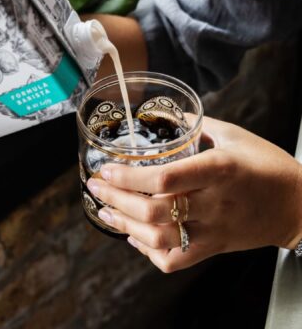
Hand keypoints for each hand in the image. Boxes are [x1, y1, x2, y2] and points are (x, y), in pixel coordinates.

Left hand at [87, 116, 301, 272]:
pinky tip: (136, 238)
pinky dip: (149, 252)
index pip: (164, 178)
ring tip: (106, 210)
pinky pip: (175, 260)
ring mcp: (213, 231)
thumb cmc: (268, 166)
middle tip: (96, 186)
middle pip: (153, 211)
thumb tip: (170, 118)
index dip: (129, 176)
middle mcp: (213, 203)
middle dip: (115, 198)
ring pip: (159, 239)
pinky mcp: (214, 248)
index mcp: (219, 170)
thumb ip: (200, 126)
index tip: (106, 168)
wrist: (298, 205)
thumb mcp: (236, 137)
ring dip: (125, 226)